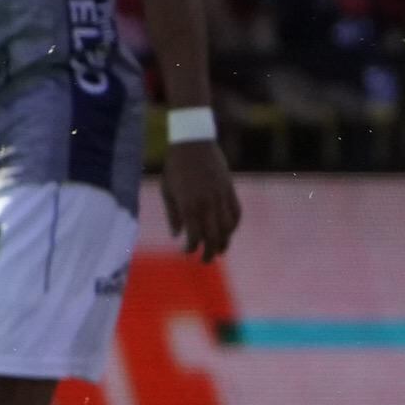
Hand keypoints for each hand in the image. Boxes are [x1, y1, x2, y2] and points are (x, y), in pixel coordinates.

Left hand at [160, 136, 240, 259]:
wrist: (193, 143)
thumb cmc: (175, 167)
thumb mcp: (167, 190)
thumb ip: (173, 214)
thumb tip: (177, 235)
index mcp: (189, 204)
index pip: (195, 235)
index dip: (192, 248)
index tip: (186, 253)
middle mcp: (207, 203)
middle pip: (214, 235)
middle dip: (210, 251)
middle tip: (205, 261)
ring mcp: (221, 196)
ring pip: (228, 227)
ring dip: (224, 241)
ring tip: (219, 250)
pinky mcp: (230, 190)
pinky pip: (236, 212)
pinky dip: (234, 225)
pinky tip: (229, 232)